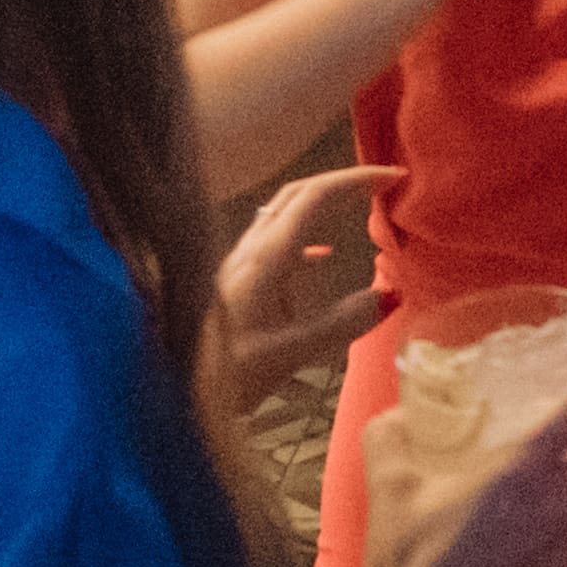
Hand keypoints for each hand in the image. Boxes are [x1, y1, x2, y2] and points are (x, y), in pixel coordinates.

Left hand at [211, 163, 400, 409]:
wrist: (171, 390)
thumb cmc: (223, 374)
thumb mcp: (287, 355)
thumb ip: (338, 325)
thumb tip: (391, 295)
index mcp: (265, 257)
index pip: (315, 195)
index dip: (357, 179)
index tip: (395, 177)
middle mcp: (251, 250)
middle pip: (299, 193)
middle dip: (344, 181)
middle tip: (385, 184)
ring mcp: (241, 264)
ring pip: (286, 214)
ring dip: (324, 203)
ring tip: (361, 209)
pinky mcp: (238, 283)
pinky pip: (278, 244)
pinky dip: (308, 237)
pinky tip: (323, 257)